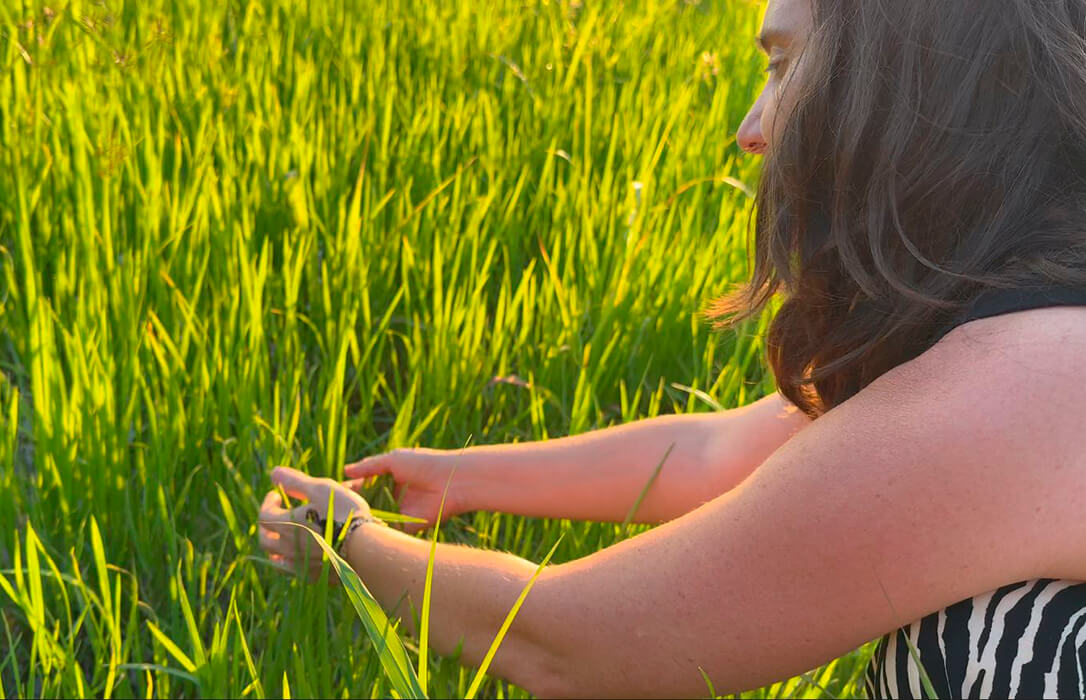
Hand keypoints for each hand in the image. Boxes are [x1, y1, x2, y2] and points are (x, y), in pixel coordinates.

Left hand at [259, 466, 373, 580]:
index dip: (268, 502)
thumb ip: (295, 481)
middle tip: (277, 517)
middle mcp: (288, 548)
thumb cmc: (342, 513)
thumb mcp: (321, 489)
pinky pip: (298, 571)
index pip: (264, 515)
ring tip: (287, 538)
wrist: (364, 547)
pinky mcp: (315, 577)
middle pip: (265, 541)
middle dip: (267, 527)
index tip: (277, 495)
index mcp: (286, 526)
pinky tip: (304, 556)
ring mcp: (301, 566)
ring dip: (277, 548)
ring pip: (278, 560)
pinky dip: (296, 562)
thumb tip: (273, 472)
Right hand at [344, 448, 464, 533]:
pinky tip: (362, 531)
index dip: (349, 490)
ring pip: (375, 518)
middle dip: (352, 507)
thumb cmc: (424, 464)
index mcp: (389, 478)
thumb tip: (345, 471)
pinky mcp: (408, 526)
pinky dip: (378, 529)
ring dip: (363, 520)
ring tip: (343, 522)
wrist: (452, 481)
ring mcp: (399, 511)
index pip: (363, 485)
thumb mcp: (394, 460)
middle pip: (366, 503)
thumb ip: (369, 466)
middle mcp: (393, 496)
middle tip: (333, 512)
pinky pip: (389, 529)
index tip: (332, 494)